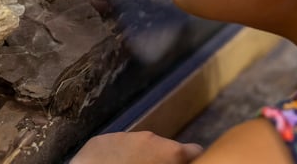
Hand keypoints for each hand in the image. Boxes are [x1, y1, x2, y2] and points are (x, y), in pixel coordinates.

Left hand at [70, 131, 202, 163]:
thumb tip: (178, 161)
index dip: (193, 160)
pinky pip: (115, 147)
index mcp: (168, 151)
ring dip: (139, 158)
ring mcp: (123, 136)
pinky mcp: (101, 139)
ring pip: (138, 146)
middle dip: (162, 160)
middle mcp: (149, 137)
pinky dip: (117, 157)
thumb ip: (174, 163)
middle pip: (164, 148)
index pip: (194, 151)